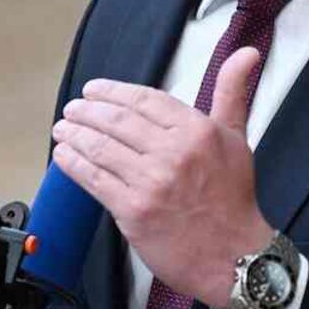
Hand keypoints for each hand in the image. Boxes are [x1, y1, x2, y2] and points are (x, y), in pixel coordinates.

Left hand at [50, 47, 274, 306]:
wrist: (234, 256)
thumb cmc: (233, 198)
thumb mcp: (237, 138)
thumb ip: (232, 93)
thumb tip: (246, 52)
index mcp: (197, 130)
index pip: (144, 100)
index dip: (112, 92)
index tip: (94, 90)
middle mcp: (173, 152)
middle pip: (117, 121)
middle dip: (87, 111)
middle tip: (73, 109)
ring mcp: (151, 182)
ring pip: (101, 148)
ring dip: (75, 134)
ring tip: (62, 127)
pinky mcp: (133, 211)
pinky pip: (94, 179)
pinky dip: (73, 163)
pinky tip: (63, 154)